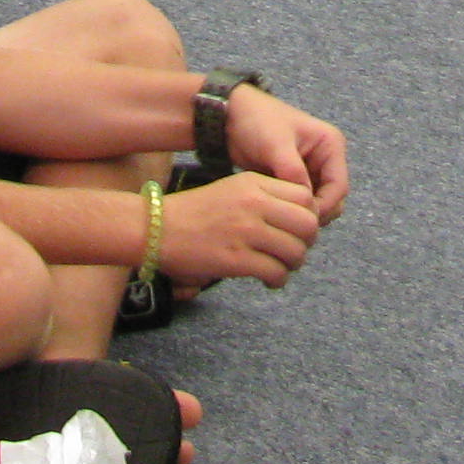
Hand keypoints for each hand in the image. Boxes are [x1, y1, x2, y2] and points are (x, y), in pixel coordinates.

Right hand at [157, 169, 320, 288]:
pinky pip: (275, 272)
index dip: (308, 214)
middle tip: (294, 250)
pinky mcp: (236, 260)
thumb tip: (298, 218)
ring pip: (295, 251)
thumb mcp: (232, 188)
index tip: (297, 227)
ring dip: (293, 264)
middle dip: (306, 242)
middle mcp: (254, 204)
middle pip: (308, 224)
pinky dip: (278, 280)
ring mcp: (245, 232)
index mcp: (254, 183)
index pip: (305, 196)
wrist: (155, 227)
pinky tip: (269, 280)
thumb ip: (264, 196)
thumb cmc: (194, 211)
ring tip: (280, 267)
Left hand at [222, 84, 348, 223]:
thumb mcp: (276, 145)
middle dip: (314, 213)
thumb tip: (305, 204)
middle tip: (289, 224)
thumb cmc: (257, 121)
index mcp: (330, 146)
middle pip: (332, 199)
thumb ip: (293, 173)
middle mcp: (326, 159)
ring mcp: (311, 170)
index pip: (338, 187)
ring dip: (303, 213)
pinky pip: (301, 202)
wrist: (230, 115)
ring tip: (280, 218)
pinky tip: (275, 213)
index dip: (323, 207)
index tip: (300, 219)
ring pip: (318, 203)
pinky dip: (292, 210)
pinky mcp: (295, 179)